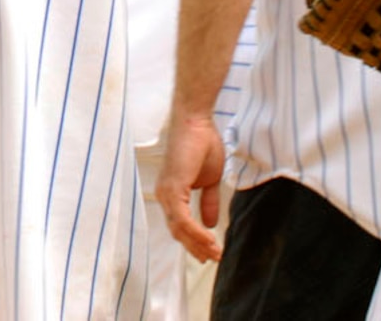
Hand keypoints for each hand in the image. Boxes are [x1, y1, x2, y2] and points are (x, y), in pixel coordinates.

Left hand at [154, 113, 226, 261]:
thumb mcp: (209, 180)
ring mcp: (166, 192)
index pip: (180, 226)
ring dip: (198, 244)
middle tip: (214, 259)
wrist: (196, 122)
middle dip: (197, 248)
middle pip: (178, 232)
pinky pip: (183, 219)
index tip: (210, 253)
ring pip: (180, 229)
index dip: (194, 241)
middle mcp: (164, 195)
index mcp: (171, 193)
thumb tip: (212, 223)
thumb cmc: (202, 144)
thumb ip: (208, 202)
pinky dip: (196, 232)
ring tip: (215, 253)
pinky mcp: (173, 188)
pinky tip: (210, 238)